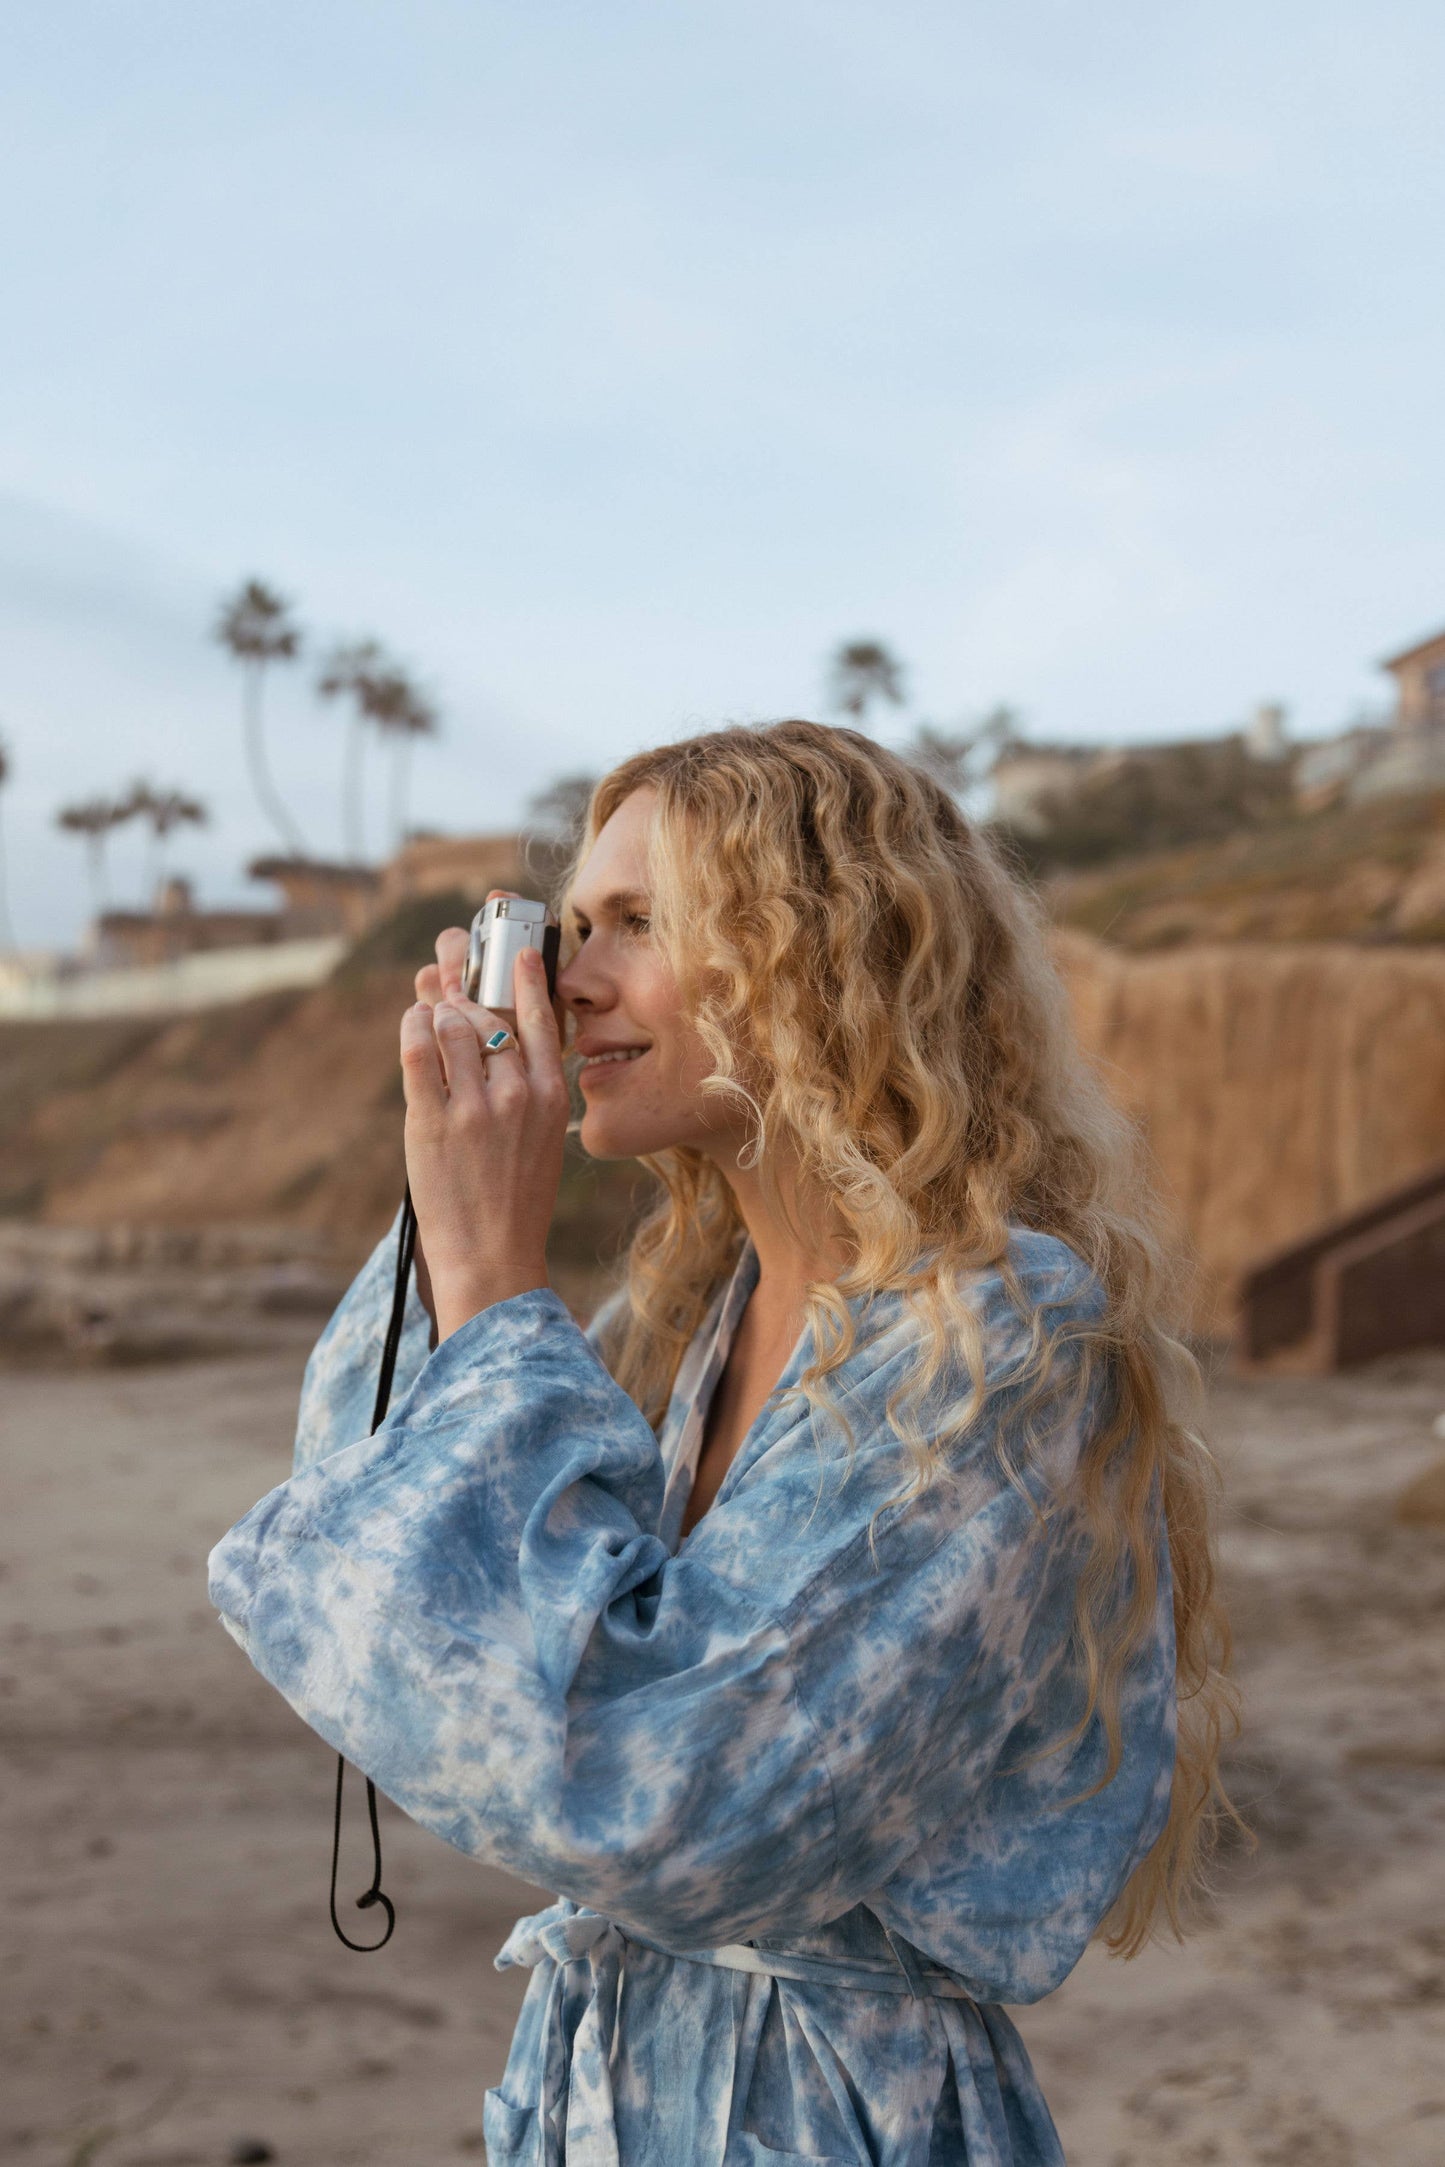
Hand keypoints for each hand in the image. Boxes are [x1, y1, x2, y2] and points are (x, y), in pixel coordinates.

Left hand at [400, 941, 568, 1340]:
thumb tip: (495, 1030)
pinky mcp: (432, 1121)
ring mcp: (474, 1107)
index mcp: (552, 1095)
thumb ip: (525, 1085)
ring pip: (451, 1024)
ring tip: (428, 1006)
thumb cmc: (515, 1198)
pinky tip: (413, 1021)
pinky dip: (412, 1025)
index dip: (523, 974)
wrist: (492, 1256)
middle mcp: (518, 1094)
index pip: (541, 1015)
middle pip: (487, 1013)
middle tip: (447, 965)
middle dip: (462, 983)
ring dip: (435, 1008)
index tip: (515, 949)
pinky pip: (418, 1050)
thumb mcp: (541, 1137)